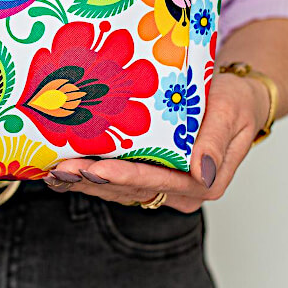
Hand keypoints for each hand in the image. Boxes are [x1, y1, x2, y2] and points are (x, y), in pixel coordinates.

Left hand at [44, 70, 270, 212]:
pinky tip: (62, 170)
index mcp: (201, 181)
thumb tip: (201, 173)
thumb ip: (214, 143)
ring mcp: (160, 183)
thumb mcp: (229, 113)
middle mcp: (178, 189)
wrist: (235, 99)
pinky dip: (88, 174)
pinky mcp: (146, 172)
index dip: (121, 176)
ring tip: (53, 171)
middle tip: (60, 170)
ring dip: (83, 180)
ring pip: (116, 187)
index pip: (154, 179)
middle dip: (91, 179)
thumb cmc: (234, 102)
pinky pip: (114, 179)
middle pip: (127, 188)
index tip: (94, 169)